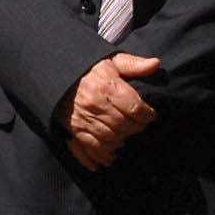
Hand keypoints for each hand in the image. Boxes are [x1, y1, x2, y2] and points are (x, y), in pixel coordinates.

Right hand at [64, 51, 163, 170]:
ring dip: (122, 139)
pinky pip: (92, 146)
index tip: (150, 115)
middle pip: (124, 125)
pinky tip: (112, 153)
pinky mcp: (75, 129)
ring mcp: (84, 118)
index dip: (147, 114)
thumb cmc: (89, 70)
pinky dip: (104, 153)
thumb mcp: (111, 61)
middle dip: (136, 127)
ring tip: (126, 134)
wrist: (58, 76)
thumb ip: (134, 64)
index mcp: (106, 85)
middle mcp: (95, 103)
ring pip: (110, 137)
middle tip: (139, 125)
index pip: (134, 107)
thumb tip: (155, 64)